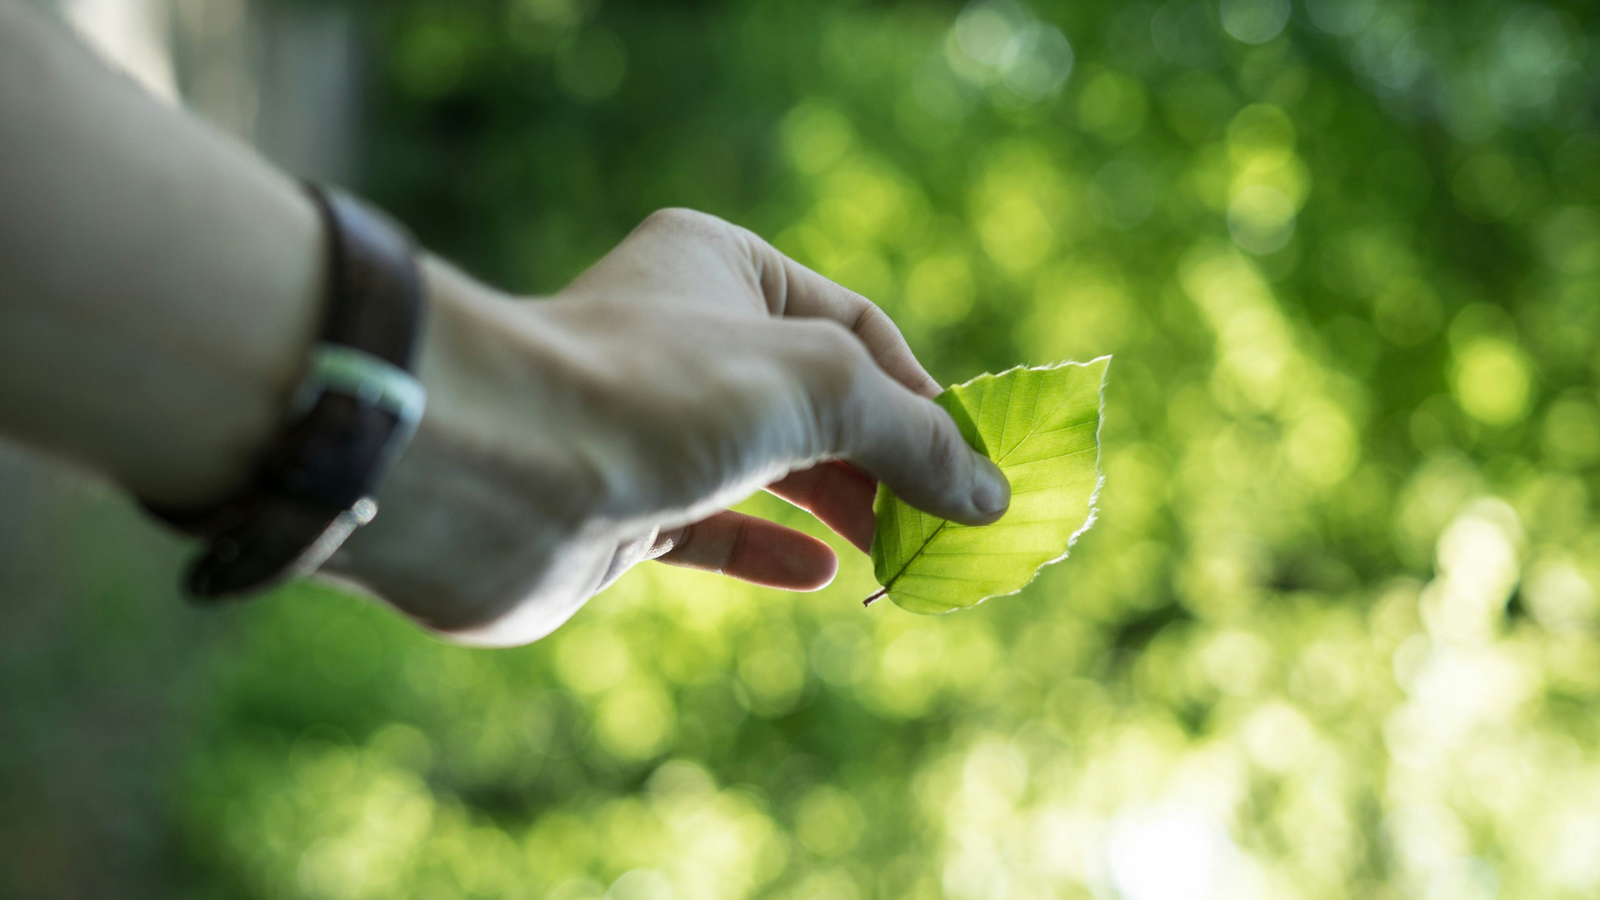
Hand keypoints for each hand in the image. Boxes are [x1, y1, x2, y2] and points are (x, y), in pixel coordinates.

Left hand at [325, 209, 1009, 645]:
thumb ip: (912, 437)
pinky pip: (712, 527)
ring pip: (768, 467)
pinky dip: (769, 549)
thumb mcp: (817, 387)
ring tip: (904, 554)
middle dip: (886, 460)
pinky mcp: (619, 505)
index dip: (922, 394)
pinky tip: (822, 574)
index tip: (973, 465)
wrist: (494, 472)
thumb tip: (991, 495)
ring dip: (839, 508)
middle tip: (949, 523)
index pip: (856, 327)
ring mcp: (648, 425)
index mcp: (722, 266)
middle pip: (816, 401)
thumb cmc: (656, 391)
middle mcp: (683, 336)